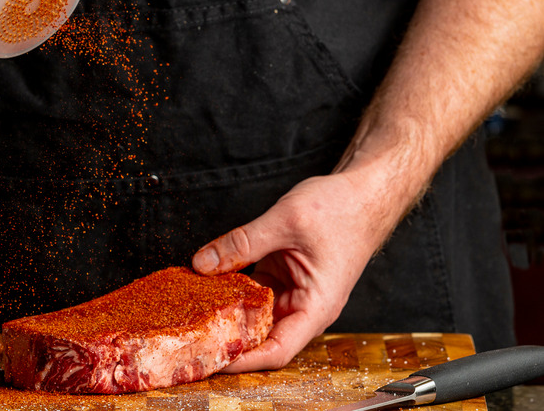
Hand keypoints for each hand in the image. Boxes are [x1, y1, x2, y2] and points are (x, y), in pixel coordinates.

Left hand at [192, 172, 390, 372]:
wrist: (362, 193)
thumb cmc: (343, 209)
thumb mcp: (286, 221)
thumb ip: (242, 243)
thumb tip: (203, 263)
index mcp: (315, 307)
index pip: (276, 350)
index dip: (243, 360)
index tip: (212, 359)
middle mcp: (305, 307)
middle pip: (261, 337)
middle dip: (228, 338)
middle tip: (191, 335)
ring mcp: (293, 293)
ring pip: (254, 315)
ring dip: (226, 311)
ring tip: (193, 310)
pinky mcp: (283, 278)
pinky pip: (253, 292)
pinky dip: (232, 289)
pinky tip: (208, 283)